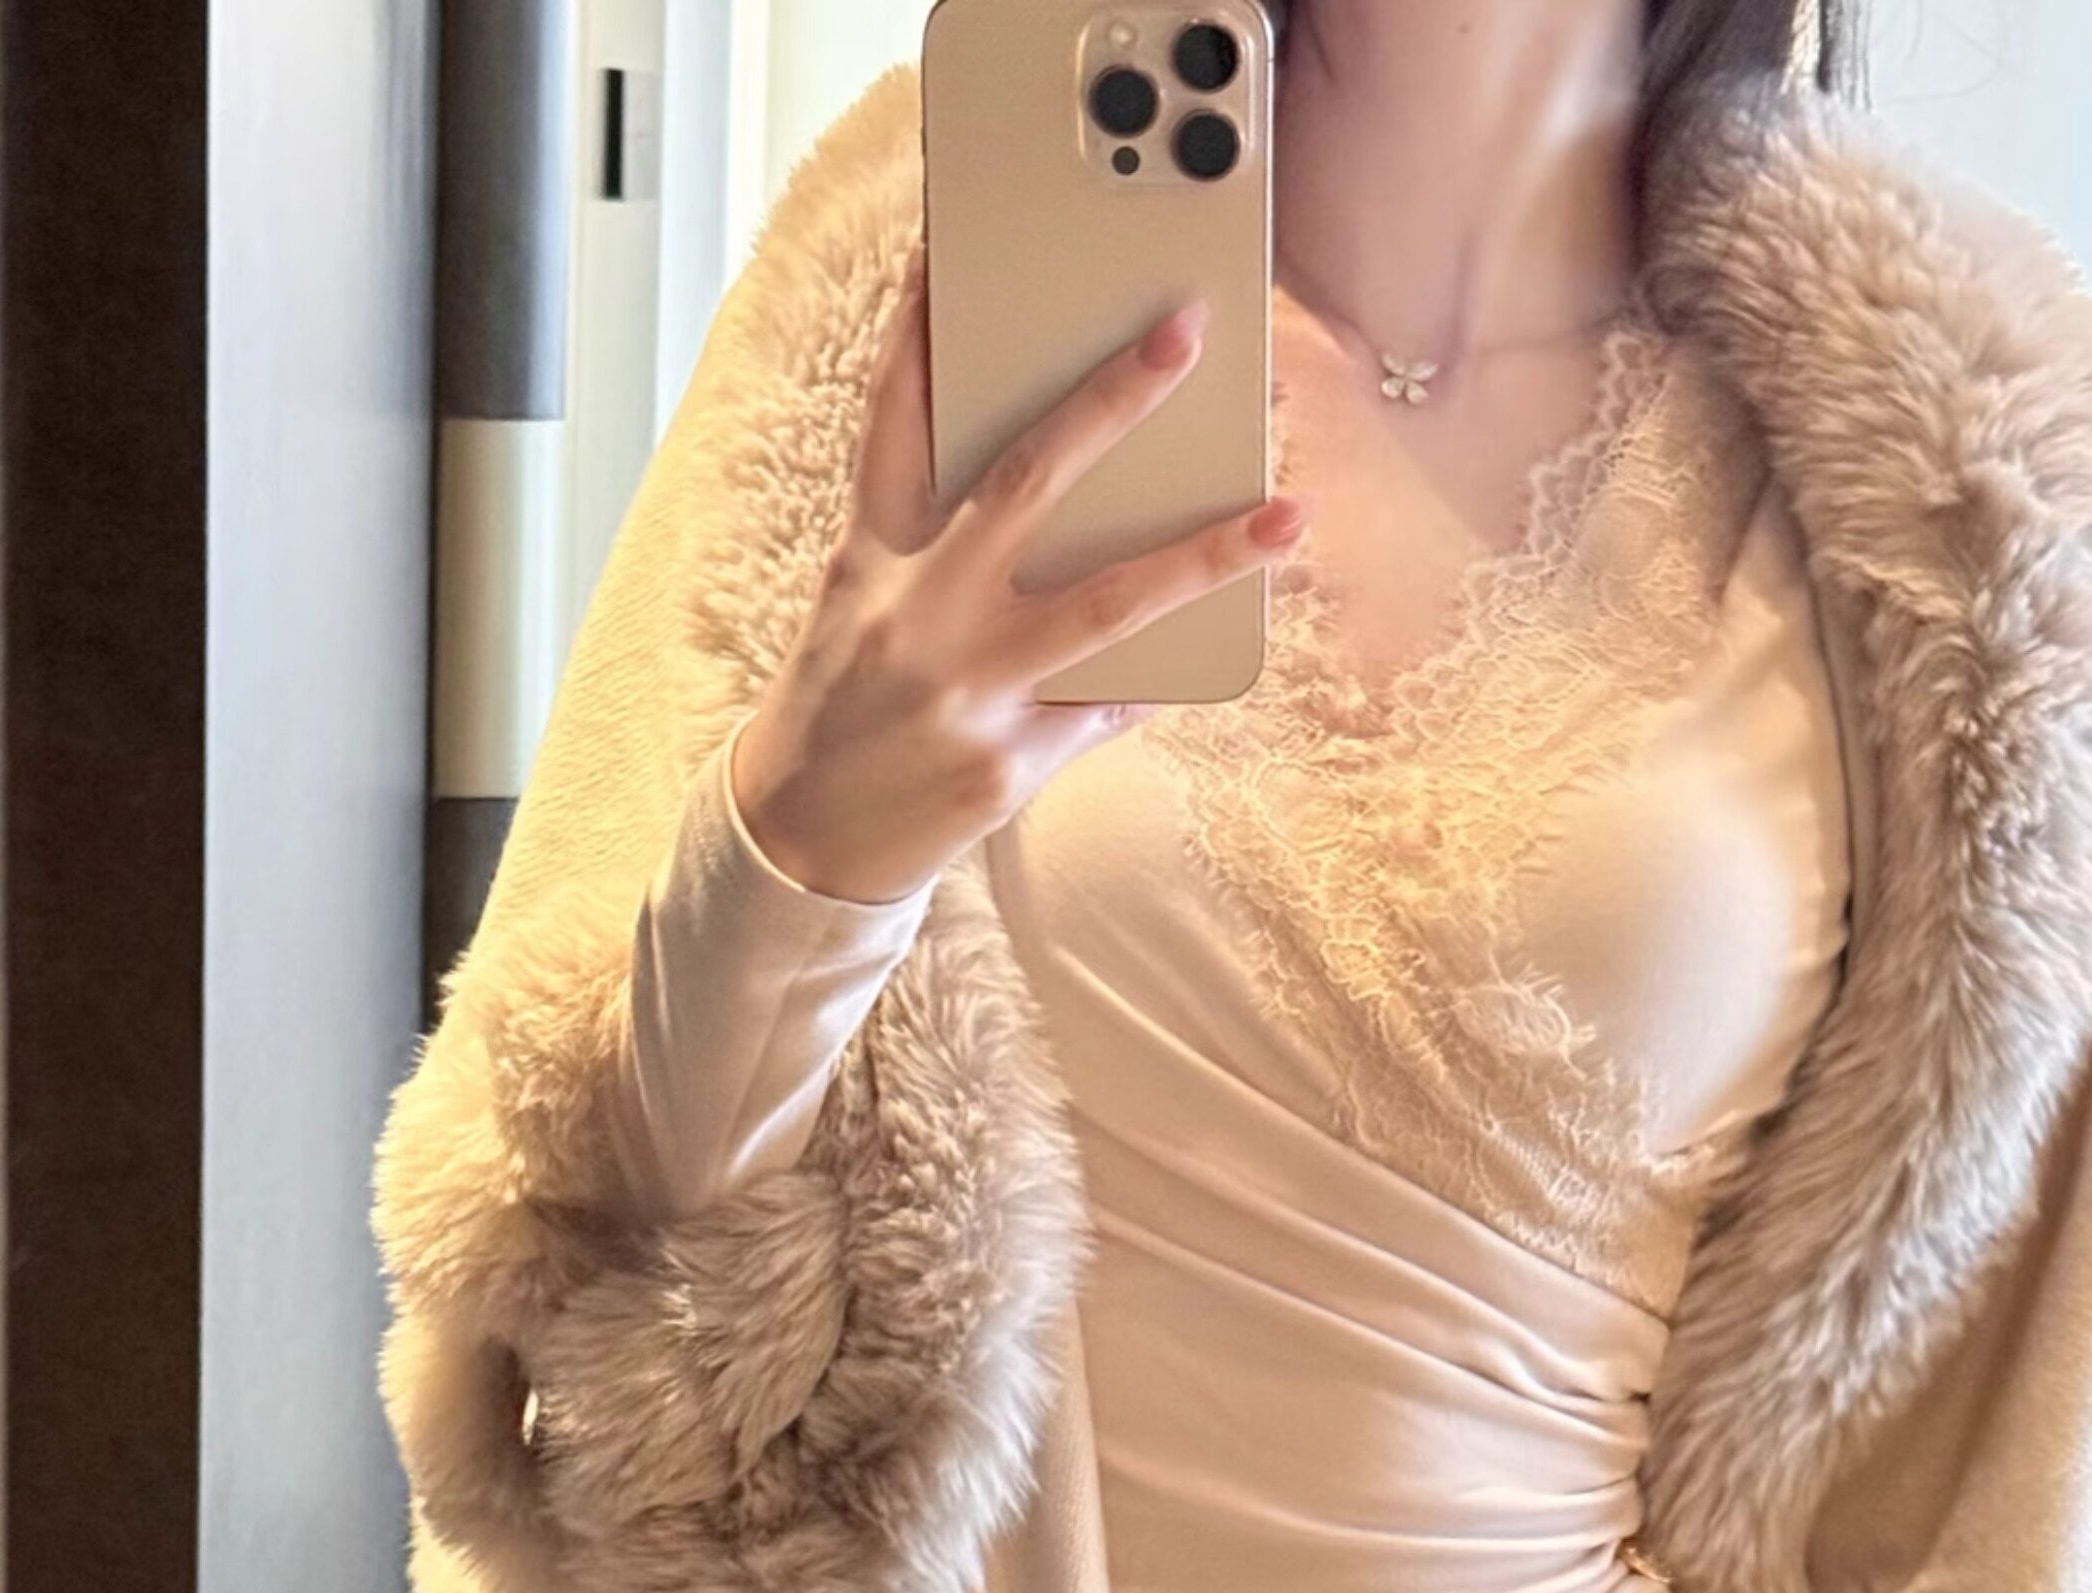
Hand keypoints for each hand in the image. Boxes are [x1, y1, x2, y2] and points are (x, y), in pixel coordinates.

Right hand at [729, 247, 1306, 904]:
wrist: (800, 845)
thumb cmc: (846, 705)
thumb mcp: (860, 605)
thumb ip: (935, 542)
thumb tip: (1060, 486)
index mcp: (873, 559)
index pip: (894, 424)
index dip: (919, 332)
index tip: (952, 248)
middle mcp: (921, 612)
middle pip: (1025, 482)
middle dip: (1111, 403)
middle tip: (1186, 334)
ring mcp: (969, 690)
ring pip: (1107, 606)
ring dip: (1208, 556)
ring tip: (1291, 517)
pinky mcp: (1009, 764)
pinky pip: (1112, 706)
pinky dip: (1166, 674)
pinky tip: (1228, 642)